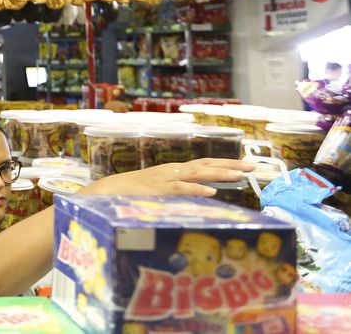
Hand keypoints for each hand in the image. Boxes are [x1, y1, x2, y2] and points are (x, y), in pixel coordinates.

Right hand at [81, 158, 255, 197]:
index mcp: (174, 170)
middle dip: (230, 165)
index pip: (204, 164)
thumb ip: (177, 191)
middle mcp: (173, 171)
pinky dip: (196, 189)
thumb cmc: (133, 193)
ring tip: (240, 175)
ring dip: (219, 174)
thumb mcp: (159, 189)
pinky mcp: (158, 190)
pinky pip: (180, 189)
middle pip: (205, 165)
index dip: (225, 164)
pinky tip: (211, 192)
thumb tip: (200, 197)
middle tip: (253, 166)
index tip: (246, 165)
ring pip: (197, 173)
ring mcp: (165, 179)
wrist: (107, 191)